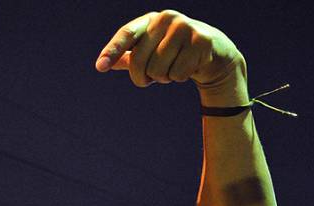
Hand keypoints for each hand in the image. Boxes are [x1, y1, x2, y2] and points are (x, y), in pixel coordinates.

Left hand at [96, 11, 245, 101]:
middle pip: (139, 61)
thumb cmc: (176, 53)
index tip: (100, 67)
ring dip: (164, 78)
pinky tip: (189, 67)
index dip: (112, 51)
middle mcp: (166, 18)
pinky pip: (177, 74)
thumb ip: (129, 57)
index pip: (127, 34)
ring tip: (174, 68)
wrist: (213, 54)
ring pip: (158, 70)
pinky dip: (179, 78)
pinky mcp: (201, 41)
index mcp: (150, 20)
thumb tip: (103, 63)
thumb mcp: (151, 52)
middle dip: (143, 78)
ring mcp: (185, 28)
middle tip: (153, 79)